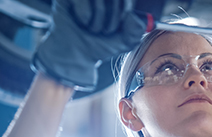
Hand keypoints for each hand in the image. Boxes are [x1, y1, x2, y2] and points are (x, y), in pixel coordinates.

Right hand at [32, 0, 153, 90]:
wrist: (76, 56)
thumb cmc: (100, 46)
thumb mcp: (125, 41)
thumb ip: (136, 31)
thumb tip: (131, 16)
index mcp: (114, 2)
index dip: (126, 7)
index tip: (123, 21)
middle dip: (113, 16)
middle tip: (107, 31)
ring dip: (99, 17)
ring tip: (93, 29)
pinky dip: (85, 13)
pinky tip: (83, 22)